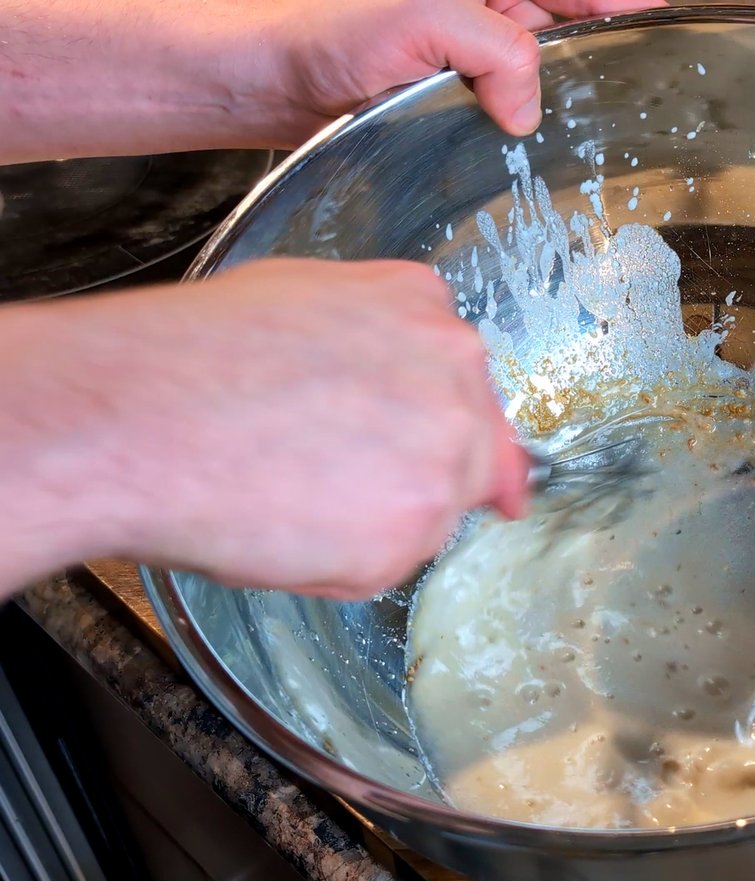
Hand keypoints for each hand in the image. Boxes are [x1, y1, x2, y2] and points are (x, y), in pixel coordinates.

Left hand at [0, 0, 665, 163]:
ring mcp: (470, 51)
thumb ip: (494, 51)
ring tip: (613, 105)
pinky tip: (546, 138)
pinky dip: (534, 120)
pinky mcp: (456, 95)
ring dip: (570, 84)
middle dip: (606, 32)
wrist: (270, 85)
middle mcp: (484, 9)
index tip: (660, 7)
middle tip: (649, 60)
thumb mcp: (423, 19)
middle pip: (567, 16)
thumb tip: (529, 111)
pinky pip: (512, 103)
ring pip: (543, 64)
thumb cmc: (329, 34)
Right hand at [0, 259, 527, 598]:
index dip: (448, 432)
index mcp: (425, 311)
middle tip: (328, 480)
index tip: (463, 466)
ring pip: (430, 511)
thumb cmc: (191, 357)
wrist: (137, 418)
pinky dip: (343, 562)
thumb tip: (405, 376)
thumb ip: (377, 335)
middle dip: (411, 474)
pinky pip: (390, 562)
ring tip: (285, 492)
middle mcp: (454, 378)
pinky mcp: (413, 529)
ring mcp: (442, 455)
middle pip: (466, 450)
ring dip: (374, 518)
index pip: (470, 386)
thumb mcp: (301, 298)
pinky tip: (283, 525)